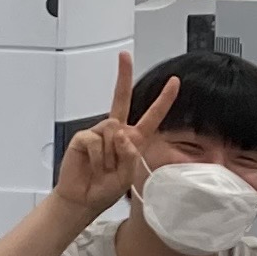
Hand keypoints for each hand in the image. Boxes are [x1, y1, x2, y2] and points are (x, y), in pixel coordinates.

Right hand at [51, 52, 173, 216]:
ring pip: (113, 128)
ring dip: (112, 153)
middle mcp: (117, 132)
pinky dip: (98, 156)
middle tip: (124, 56)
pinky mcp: (84, 137)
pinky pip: (96, 140)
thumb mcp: (128, 174)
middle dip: (123, 75)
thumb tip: (119, 132)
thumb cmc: (105, 189)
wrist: (82, 200)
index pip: (152, 115)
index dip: (164, 99)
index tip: (174, 82)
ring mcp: (99, 133)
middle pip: (121, 98)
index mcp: (134, 139)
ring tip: (104, 167)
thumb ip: (130, 154)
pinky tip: (93, 165)